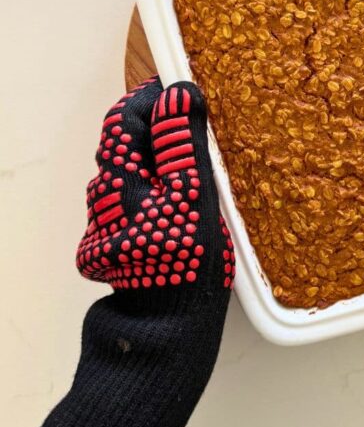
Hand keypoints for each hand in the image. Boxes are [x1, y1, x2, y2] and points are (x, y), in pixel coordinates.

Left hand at [21, 78, 233, 426]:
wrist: (165, 336)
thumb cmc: (183, 266)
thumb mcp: (193, 197)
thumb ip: (183, 144)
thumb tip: (178, 94)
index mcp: (122, 179)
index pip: (126, 119)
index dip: (151, 98)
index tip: (181, 90)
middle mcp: (107, 198)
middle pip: (122, 145)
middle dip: (152, 126)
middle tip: (191, 119)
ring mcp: (110, 224)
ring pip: (127, 175)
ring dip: (152, 158)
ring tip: (191, 156)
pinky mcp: (118, 247)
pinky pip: (132, 203)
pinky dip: (152, 188)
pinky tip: (179, 199)